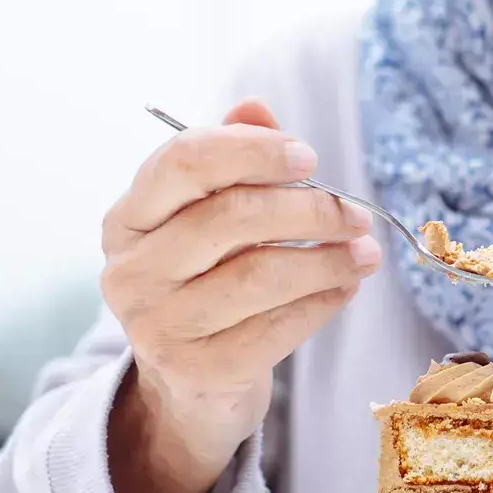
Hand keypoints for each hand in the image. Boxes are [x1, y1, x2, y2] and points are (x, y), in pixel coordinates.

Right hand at [101, 98, 380, 492]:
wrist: (189, 385)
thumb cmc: (208, 280)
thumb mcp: (210, 216)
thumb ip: (231, 158)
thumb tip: (256, 107)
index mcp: (127, 217)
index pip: (185, 162)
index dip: (254, 151)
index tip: (310, 157)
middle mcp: (130, 270)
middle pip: (231, 217)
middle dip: (309, 210)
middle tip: (357, 214)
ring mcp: (157, 325)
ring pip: (261, 275)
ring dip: (328, 259)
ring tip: (365, 252)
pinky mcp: (197, 370)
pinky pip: (277, 327)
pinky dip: (322, 302)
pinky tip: (346, 288)